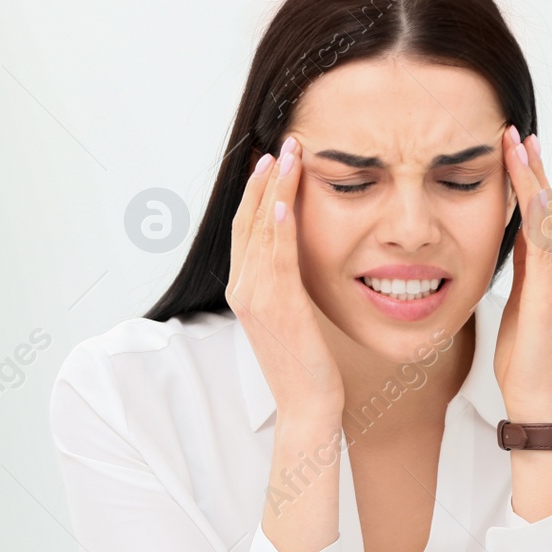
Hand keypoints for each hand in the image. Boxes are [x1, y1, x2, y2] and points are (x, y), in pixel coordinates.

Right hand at [226, 136, 344, 421]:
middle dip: (264, 180)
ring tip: (288, 156)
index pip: (246, 229)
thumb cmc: (306, 366)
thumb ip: (288, 285)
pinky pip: (276, 258)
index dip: (256, 192)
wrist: (308, 406)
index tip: (271, 161)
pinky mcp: (278, 307)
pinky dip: (278, 226)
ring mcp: (256, 298)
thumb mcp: (293, 317)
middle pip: (247, 221)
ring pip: (261, 231)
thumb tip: (299, 259)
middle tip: (283, 144)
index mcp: (244, 291)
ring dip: (274, 190)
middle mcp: (242, 290)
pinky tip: (283, 201)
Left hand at [494, 126, 551, 420]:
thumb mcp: (517, 306)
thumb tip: (513, 237)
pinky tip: (528, 189)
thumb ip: (522, 271)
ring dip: (532, 181)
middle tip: (517, 133)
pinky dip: (536, 212)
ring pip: (548, 220)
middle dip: (534, 170)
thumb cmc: (523, 360)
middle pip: (549, 211)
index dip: (530, 184)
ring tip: (518, 146)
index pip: (542, 219)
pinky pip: (544, 244)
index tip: (516, 152)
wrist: (536, 399)